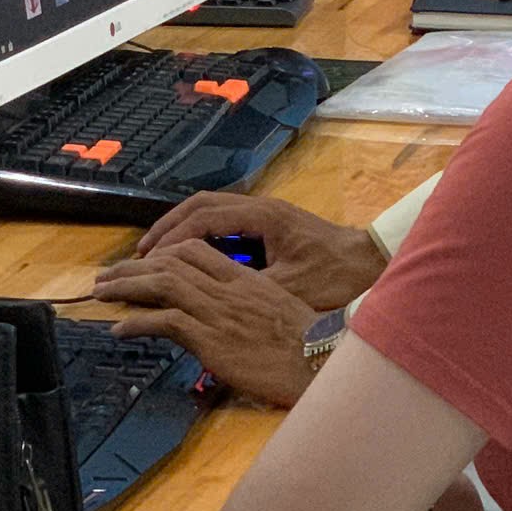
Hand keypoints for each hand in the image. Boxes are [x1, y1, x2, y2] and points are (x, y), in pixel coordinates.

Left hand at [94, 239, 317, 405]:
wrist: (319, 361)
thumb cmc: (306, 341)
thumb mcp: (276, 309)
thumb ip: (246, 302)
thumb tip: (224, 311)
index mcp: (244, 278)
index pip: (195, 249)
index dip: (163, 251)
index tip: (143, 262)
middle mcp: (228, 288)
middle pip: (171, 261)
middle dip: (134, 266)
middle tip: (107, 275)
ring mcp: (217, 311)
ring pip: (162, 284)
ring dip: (126, 286)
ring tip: (101, 294)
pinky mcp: (210, 338)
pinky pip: (164, 322)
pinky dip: (136, 322)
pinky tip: (120, 329)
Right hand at [136, 191, 387, 309]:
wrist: (371, 262)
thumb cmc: (334, 276)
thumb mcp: (288, 289)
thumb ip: (248, 291)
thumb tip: (207, 305)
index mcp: (262, 216)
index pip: (203, 217)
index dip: (171, 237)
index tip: (145, 259)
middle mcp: (261, 207)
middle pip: (201, 205)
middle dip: (168, 227)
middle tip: (140, 254)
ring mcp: (266, 213)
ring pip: (212, 210)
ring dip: (183, 229)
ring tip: (156, 256)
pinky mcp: (271, 225)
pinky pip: (225, 221)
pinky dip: (202, 236)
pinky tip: (191, 259)